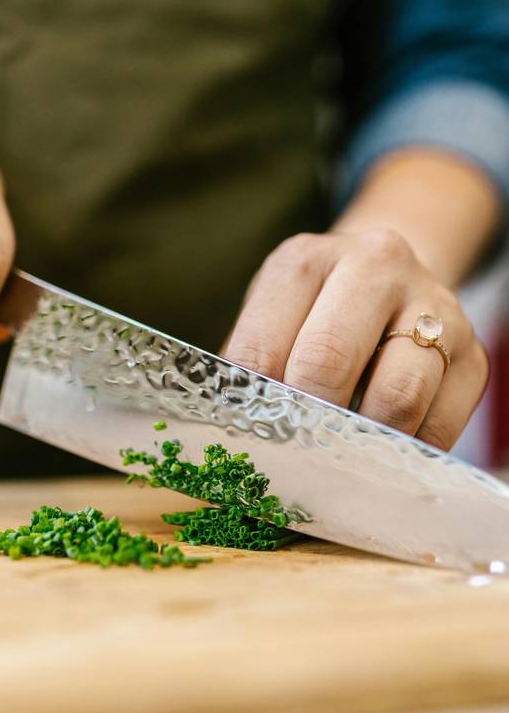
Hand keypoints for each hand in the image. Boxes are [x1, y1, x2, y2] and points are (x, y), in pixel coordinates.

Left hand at [224, 229, 487, 450]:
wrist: (394, 283)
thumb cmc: (317, 312)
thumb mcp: (275, 317)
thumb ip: (254, 365)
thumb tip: (238, 432)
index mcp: (306, 261)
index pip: (262, 348)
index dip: (253, 406)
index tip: (253, 439)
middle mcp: (375, 265)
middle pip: (327, 362)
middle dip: (306, 421)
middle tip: (296, 452)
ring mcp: (434, 307)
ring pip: (396, 398)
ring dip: (361, 441)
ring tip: (341, 452)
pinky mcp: (473, 355)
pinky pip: (438, 426)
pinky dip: (404, 450)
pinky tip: (382, 445)